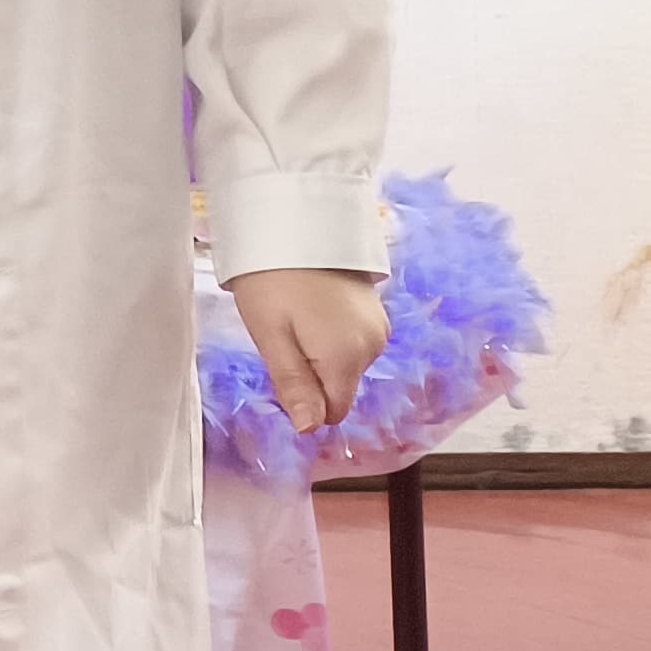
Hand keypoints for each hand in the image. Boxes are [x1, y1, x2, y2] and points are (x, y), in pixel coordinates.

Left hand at [227, 265, 390, 434]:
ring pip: (344, 365)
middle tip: (280, 335)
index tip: (278, 370)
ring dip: (318, 354)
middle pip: (338, 387)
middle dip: (309, 375)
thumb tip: (309, 430)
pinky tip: (310, 308)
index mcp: (347, 359)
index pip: (333, 411)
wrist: (296, 221)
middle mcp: (373, 347)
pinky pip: (351, 342)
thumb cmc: (274, 280)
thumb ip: (293, 384)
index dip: (304, 401)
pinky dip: (330, 336)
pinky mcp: (376, 311)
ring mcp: (378, 327)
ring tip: (293, 316)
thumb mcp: (271, 335)